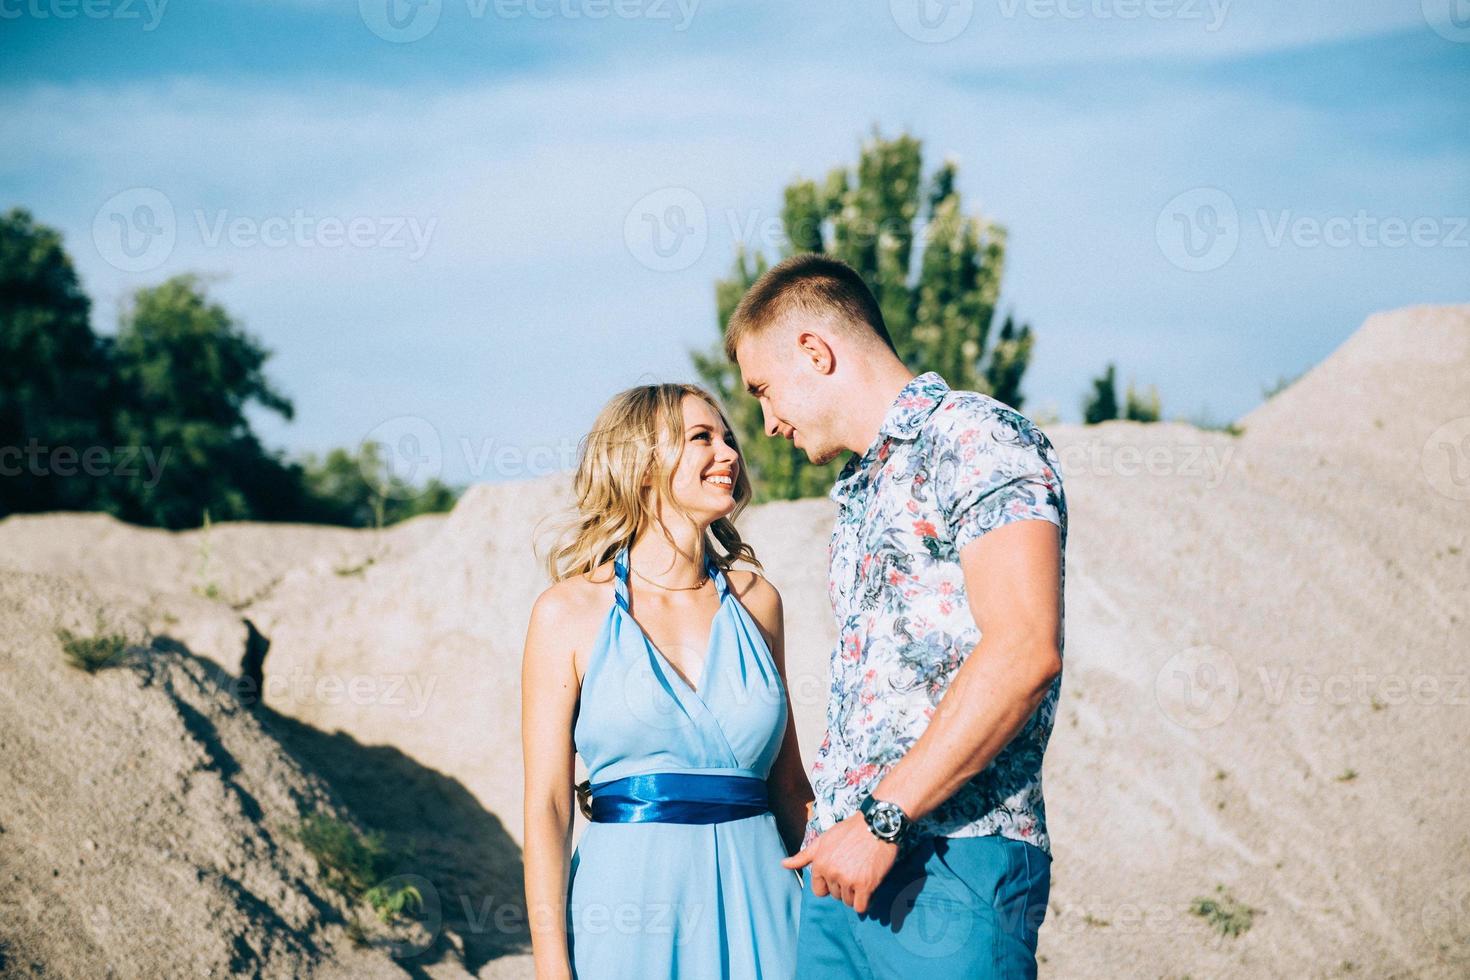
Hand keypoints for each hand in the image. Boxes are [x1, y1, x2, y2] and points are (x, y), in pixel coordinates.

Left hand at [780, 813, 896, 913]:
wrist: (877, 824)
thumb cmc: (850, 831)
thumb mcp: (823, 840)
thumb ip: (804, 856)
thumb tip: (783, 864)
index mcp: (820, 863)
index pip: (819, 891)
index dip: (829, 885)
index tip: (840, 874)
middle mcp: (831, 873)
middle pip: (835, 895)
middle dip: (844, 887)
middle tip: (855, 869)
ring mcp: (848, 880)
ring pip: (848, 901)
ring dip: (856, 894)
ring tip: (863, 875)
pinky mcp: (865, 885)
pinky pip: (860, 907)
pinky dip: (865, 902)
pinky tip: (869, 889)